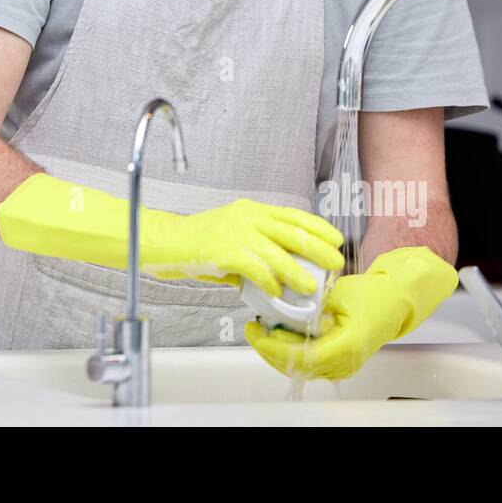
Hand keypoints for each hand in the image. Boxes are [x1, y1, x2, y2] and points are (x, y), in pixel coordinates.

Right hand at [142, 198, 344, 296]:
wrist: (165, 241)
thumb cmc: (196, 241)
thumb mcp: (230, 233)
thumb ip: (253, 247)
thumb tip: (277, 271)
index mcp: (251, 210)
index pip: (292, 215)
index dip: (317, 227)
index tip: (336, 238)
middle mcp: (247, 217)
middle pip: (292, 232)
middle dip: (318, 249)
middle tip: (335, 263)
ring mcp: (236, 233)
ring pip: (278, 253)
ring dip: (297, 272)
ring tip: (311, 287)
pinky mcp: (225, 251)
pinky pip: (255, 269)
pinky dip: (269, 282)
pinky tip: (276, 292)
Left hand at [245, 245, 457, 379]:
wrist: (395, 302)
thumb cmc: (372, 295)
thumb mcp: (338, 296)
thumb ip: (311, 310)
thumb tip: (281, 314)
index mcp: (346, 346)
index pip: (300, 357)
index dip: (273, 347)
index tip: (256, 332)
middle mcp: (344, 363)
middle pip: (296, 367)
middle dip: (269, 349)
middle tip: (253, 328)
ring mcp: (343, 367)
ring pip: (300, 368)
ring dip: (278, 351)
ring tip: (263, 328)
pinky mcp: (340, 364)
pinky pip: (309, 363)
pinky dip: (291, 351)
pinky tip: (280, 334)